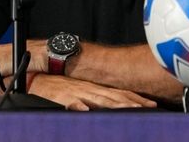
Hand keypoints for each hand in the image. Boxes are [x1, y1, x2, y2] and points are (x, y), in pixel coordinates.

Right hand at [28, 74, 157, 110]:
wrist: (36, 77)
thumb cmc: (58, 88)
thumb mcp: (81, 94)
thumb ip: (97, 100)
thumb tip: (113, 109)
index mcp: (95, 89)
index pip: (119, 94)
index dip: (136, 99)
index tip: (151, 105)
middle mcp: (89, 89)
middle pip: (114, 97)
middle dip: (131, 103)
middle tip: (147, 108)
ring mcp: (76, 92)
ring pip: (97, 99)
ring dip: (112, 104)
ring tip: (127, 109)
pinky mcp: (61, 96)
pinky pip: (71, 101)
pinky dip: (78, 105)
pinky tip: (85, 110)